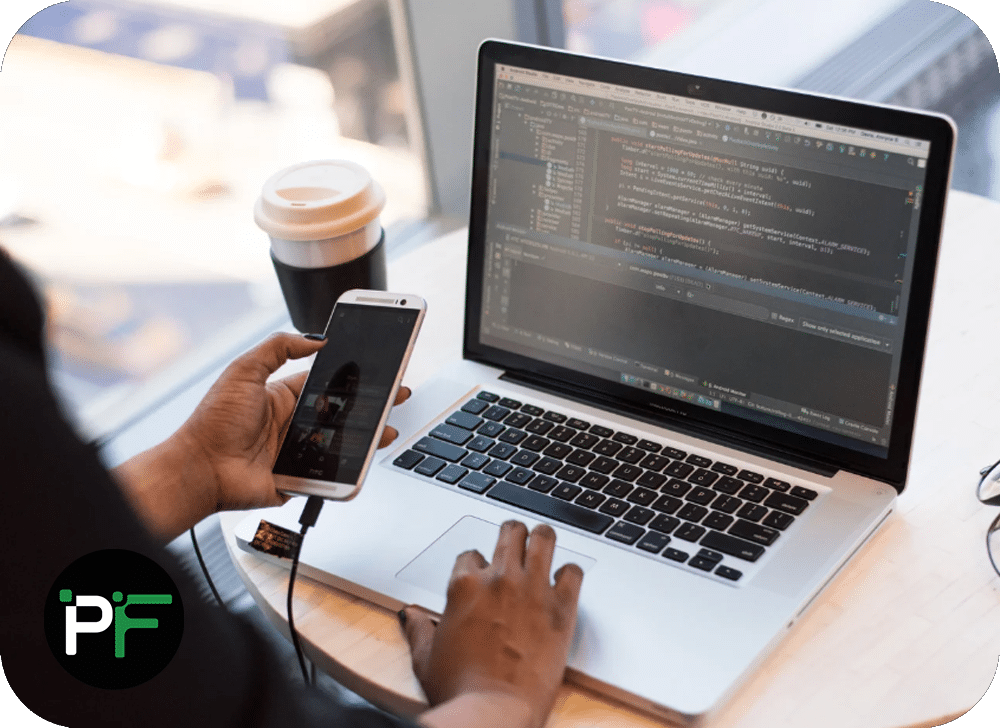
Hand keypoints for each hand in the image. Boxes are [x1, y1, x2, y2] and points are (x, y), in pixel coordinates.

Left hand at [179, 332, 409, 512]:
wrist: (200, 469)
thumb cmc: (213, 422)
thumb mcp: (243, 371)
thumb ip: (277, 348)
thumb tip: (314, 338)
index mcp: (283, 396)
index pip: (327, 383)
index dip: (352, 377)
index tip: (376, 370)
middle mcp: (293, 423)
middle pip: (342, 413)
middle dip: (370, 405)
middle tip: (396, 396)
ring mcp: (298, 452)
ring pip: (343, 443)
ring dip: (368, 436)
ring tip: (388, 429)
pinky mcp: (299, 478)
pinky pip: (330, 473)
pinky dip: (349, 468)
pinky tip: (366, 457)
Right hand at [401, 521, 583, 727]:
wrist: (494, 712)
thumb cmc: (460, 690)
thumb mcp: (426, 658)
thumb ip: (418, 629)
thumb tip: (410, 615)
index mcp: (464, 586)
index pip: (471, 554)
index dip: (477, 564)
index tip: (481, 575)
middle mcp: (499, 579)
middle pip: (510, 532)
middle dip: (512, 534)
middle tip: (516, 542)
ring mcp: (532, 590)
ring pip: (543, 538)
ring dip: (542, 539)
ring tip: (542, 544)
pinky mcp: (561, 608)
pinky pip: (574, 571)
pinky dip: (570, 573)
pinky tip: (565, 581)